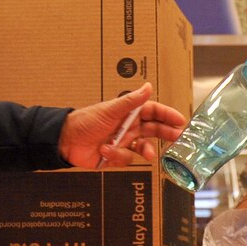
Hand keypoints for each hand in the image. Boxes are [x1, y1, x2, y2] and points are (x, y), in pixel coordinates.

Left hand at [58, 83, 187, 167]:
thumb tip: (148, 86)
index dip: (167, 115)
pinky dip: (118, 156)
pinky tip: (106, 150)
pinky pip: (127, 159)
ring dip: (145, 150)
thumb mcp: (110, 109)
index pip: (153, 112)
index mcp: (129, 113)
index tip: (180, 121)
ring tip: (146, 154)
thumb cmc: (86, 120)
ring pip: (144, 148)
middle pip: (154, 130)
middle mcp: (128, 127)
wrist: (66, 141)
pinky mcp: (116, 156)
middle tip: (178, 138)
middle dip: (166, 134)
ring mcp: (123, 142)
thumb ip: (131, 101)